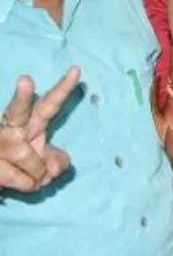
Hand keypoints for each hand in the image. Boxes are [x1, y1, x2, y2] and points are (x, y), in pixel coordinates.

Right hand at [0, 67, 81, 192]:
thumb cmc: (24, 165)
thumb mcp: (47, 162)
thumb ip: (58, 162)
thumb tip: (54, 168)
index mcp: (31, 122)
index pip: (49, 103)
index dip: (63, 88)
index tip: (77, 70)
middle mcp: (11, 128)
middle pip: (17, 110)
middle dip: (21, 96)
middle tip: (25, 79)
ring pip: (27, 157)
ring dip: (36, 173)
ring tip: (32, 176)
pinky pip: (18, 179)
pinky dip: (27, 185)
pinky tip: (18, 181)